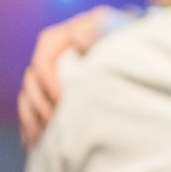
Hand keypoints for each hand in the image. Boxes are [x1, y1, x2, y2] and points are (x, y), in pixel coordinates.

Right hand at [18, 6, 119, 145]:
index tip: (61, 99)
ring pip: (28, 92)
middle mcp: (55, 49)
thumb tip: (78, 38)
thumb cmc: (131, 41)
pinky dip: (30, 120)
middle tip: (53, 121)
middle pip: (33, 76)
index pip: (45, 55)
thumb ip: (101, 32)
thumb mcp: (119, 32)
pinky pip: (31, 104)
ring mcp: (52, 68)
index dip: (48, 78)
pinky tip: (31, 139)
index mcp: (68, 33)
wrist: (141, 50)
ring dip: (31, 114)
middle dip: (40, 101)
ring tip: (40, 135)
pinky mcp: (53, 86)